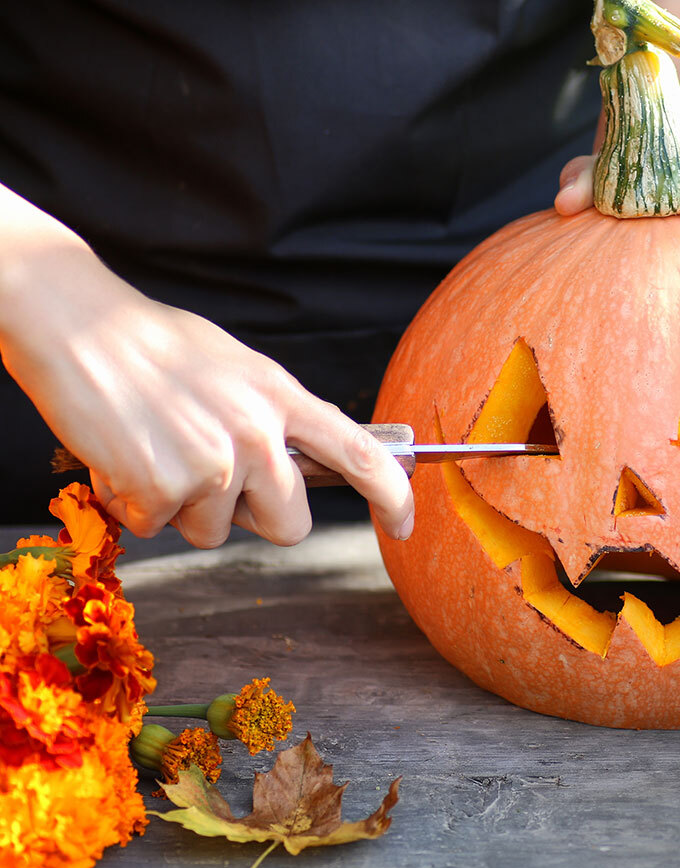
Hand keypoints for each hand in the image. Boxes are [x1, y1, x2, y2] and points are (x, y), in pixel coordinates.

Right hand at [0, 217, 414, 547]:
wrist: (77, 326)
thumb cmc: (154, 346)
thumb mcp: (238, 370)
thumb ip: (275, 416)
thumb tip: (303, 461)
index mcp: (282, 398)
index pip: (361, 455)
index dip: (393, 496)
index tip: (405, 525)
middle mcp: (258, 435)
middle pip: (290, 524)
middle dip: (254, 516)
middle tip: (211, 476)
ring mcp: (213, 464)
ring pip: (215, 532)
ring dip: (184, 507)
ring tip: (157, 448)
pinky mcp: (163, 489)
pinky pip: (159, 527)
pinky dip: (136, 503)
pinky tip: (124, 455)